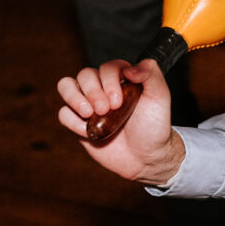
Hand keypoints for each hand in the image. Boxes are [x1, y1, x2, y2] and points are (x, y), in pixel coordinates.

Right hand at [57, 59, 184, 184]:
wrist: (145, 158)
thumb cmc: (154, 126)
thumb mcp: (160, 97)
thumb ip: (151, 74)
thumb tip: (129, 67)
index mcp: (122, 78)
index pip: (107, 67)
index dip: (109, 81)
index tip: (118, 102)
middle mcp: (103, 88)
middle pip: (85, 74)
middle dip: (93, 91)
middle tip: (105, 110)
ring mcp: (89, 104)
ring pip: (66, 86)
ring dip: (74, 98)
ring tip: (88, 113)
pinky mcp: (78, 123)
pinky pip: (63, 113)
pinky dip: (72, 121)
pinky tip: (87, 131)